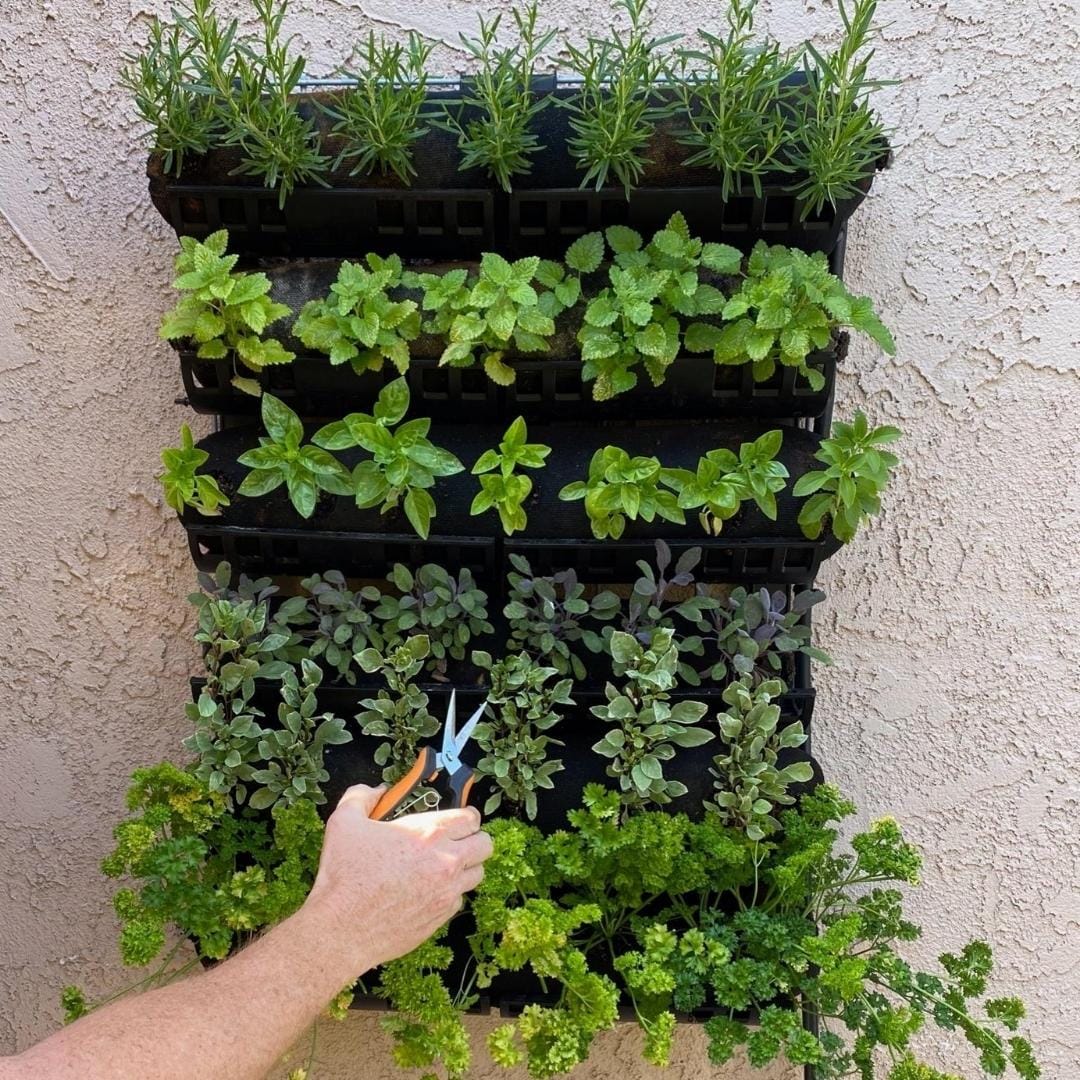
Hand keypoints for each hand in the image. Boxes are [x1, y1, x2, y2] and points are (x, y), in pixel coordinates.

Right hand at [304, 784, 492, 973]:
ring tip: (442, 866)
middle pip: (485, 845)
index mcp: (429, 833)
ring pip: (477, 874)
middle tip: (456, 840)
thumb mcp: (344, 822)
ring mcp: (447, 892)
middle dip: (474, 839)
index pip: (471, 817)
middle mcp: (446, 862)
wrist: (342, 929)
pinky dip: (448, 893)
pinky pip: (458, 900)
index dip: (466, 815)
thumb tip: (376, 791)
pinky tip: (427, 891)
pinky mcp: (440, 917)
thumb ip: (362, 797)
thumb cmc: (344, 875)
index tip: (459, 818)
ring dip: (465, 867)